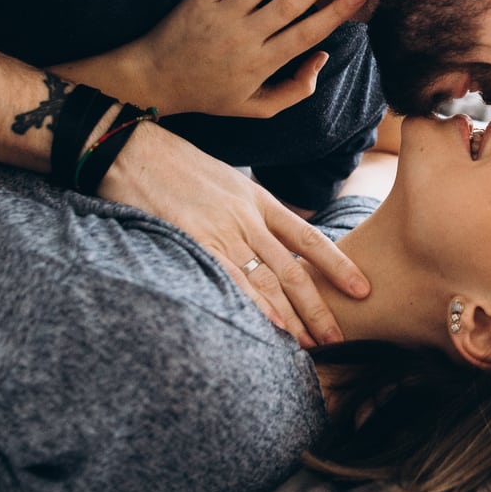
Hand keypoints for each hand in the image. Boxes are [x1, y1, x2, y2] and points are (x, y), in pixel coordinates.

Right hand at [101, 120, 369, 346]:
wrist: (129, 148)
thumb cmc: (171, 165)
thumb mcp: (222, 181)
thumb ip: (245, 210)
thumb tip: (261, 239)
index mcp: (257, 199)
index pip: (308, 237)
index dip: (338, 266)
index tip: (361, 289)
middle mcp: (247, 216)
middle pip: (294, 268)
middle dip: (319, 305)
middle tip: (338, 336)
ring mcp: (222, 229)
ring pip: (269, 279)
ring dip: (293, 315)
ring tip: (312, 342)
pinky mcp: (194, 241)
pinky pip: (233, 279)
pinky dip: (256, 305)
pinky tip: (274, 326)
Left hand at [119, 0, 366, 117]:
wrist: (154, 81)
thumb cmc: (211, 94)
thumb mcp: (257, 106)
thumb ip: (296, 89)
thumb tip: (322, 56)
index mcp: (262, 63)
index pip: (307, 34)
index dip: (337, 12)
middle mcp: (244, 38)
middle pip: (289, 5)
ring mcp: (221, 16)